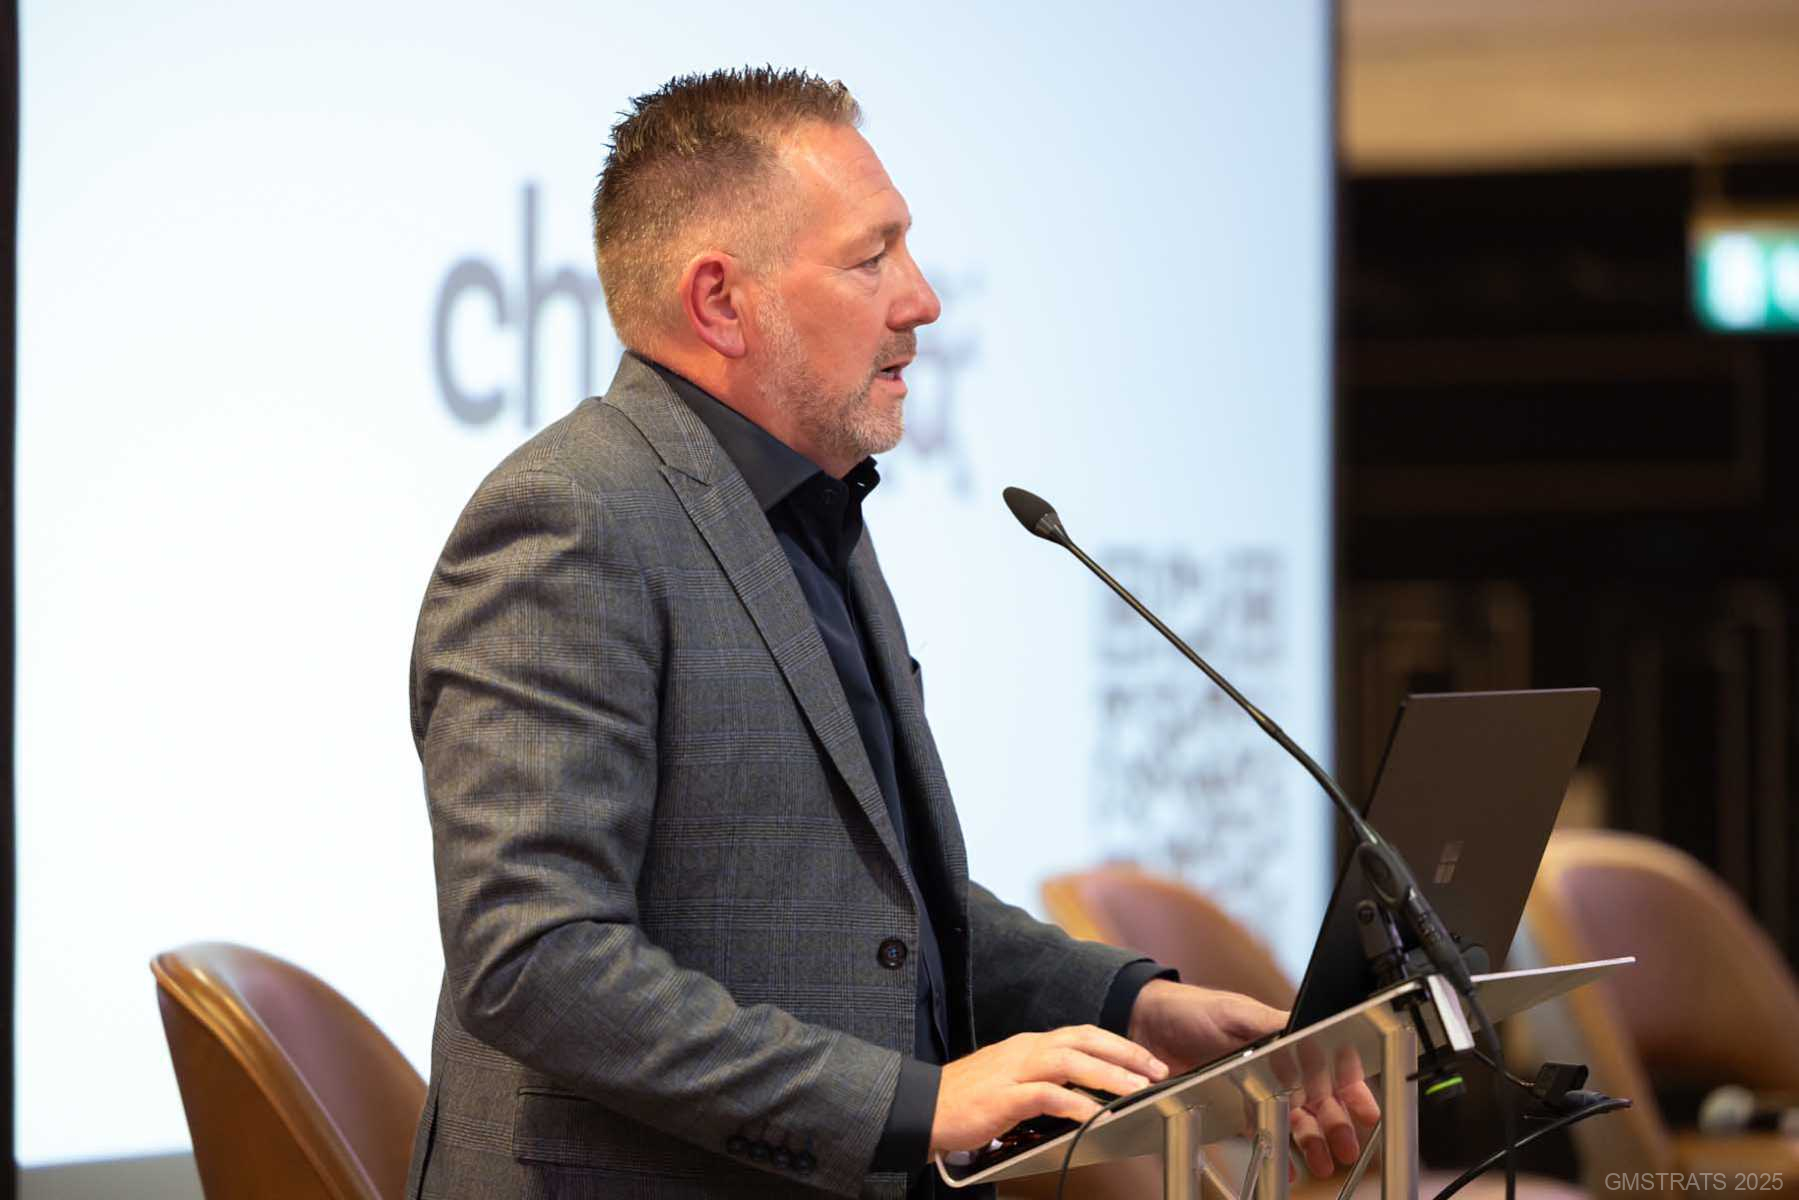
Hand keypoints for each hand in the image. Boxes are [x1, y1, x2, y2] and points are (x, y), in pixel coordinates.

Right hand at [929, 1025, 1169, 1155]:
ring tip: (1137, 1089)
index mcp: (1029, 1046)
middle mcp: (1025, 1050)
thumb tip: (1081, 1091)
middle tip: (1156, 1068)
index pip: (1082, 1034)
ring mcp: (1014, 1071)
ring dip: (1109, 1074)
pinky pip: (1048, 1096)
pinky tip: (1097, 1116)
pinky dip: (1077, 1104)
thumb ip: (1042, 1079)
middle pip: (1084, 1039)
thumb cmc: (965, 1100)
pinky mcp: (1004, 1097)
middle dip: (1125, 1052)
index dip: (1118, 1044)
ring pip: (1072, 1061)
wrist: (922, 1108)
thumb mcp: (1010, 1081)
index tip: (1147, 1059)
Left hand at [1127, 981, 1380, 1177]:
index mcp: (1284, 1039)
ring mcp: (1257, 1089)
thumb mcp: (1235, 1012)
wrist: (1146, 1024)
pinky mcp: (1235, 1109)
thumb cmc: (1193, 1009)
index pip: (1329, 1065)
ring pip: (1296, 1120)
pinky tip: (1289, 1168)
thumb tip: (1309, 1033)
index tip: (1366, 1111)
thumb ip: (1271, 1025)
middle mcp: (1277, 1066)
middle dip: (1337, 1124)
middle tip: (1346, 1147)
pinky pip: (1262, 1133)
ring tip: (1323, 1162)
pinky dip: (1278, 1152)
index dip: (1351, 1088)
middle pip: (1319, 1100)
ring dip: (1312, 1141)